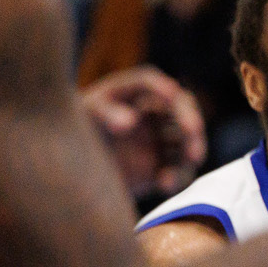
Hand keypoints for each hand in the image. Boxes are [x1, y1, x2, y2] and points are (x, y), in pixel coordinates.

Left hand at [80, 65, 205, 196]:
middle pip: (181, 109)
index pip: (149, 83)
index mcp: (130, 95)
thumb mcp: (85, 120)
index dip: (162, 87)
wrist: (74, 175)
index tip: (171, 94)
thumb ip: (106, 116)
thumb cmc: (77, 137)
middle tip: (192, 130)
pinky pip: (178, 171)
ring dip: (193, 146)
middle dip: (190, 118)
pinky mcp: (162, 168)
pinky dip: (177, 176)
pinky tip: (166, 184)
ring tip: (192, 157)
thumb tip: (131, 123)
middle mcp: (151, 115)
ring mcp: (159, 141)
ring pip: (186, 140)